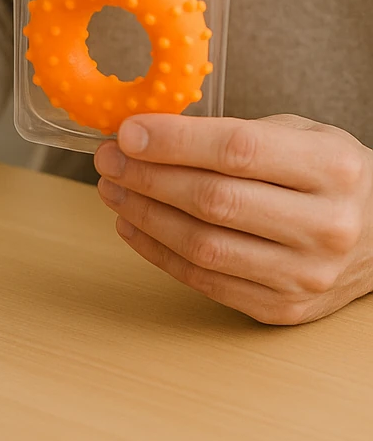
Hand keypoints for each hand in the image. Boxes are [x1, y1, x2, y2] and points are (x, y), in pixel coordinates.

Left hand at [93, 114, 372, 324]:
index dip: (174, 141)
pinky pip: (205, 280)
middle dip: (146, 177)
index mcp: (332, 168)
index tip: (127, 132)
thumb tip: (146, 133)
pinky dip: (158, 251)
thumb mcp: (299, 135)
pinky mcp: (283, 308)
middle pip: (214, 200)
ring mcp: (306, 274)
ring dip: (143, 215)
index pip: (237, 150)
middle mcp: (325, 224)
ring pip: (204, 245)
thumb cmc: (328, 176)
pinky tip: (132, 224)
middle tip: (108, 159)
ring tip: (112, 189)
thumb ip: (231, 133)